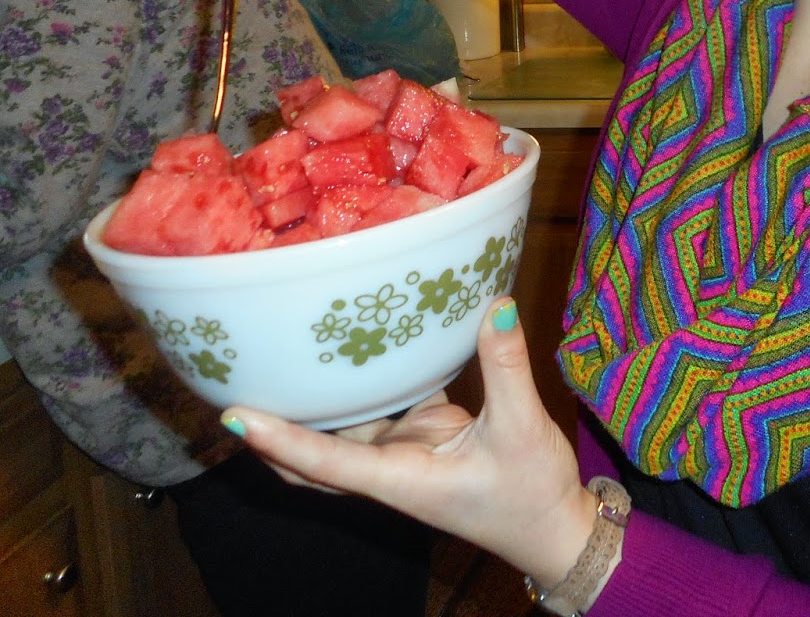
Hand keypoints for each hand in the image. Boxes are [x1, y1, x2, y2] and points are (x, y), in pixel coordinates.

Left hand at [220, 299, 596, 588]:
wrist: (554, 529)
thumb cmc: (533, 494)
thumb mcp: (523, 428)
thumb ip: (505, 366)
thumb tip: (495, 304)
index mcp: (401, 480)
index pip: (326, 461)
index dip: (279, 440)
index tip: (234, 417)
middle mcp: (389, 470)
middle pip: (310, 458)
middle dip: (270, 431)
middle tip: (232, 383)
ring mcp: (403, 454)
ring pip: (342, 429)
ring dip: (315, 403)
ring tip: (285, 352)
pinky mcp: (424, 437)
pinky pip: (385, 405)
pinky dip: (369, 381)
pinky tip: (364, 342)